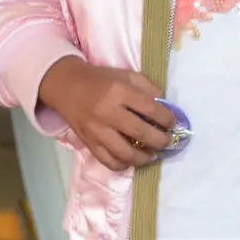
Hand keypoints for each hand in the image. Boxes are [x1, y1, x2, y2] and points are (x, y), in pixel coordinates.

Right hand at [37, 56, 174, 170]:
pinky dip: (123, 165)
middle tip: (167, 142)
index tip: (173, 123)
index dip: (166, 118)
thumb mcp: (125, 75)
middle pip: (140, 132)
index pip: (149, 108)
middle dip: (160, 140)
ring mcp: (96, 130)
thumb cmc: (100, 80)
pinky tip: (132, 160)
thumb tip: (166, 106)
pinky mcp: (88, 143)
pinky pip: (108, 161)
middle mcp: (107, 111)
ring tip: (153, 155)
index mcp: (118, 91)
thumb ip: (147, 87)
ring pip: (124, 153)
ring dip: (144, 158)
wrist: (67, 86)